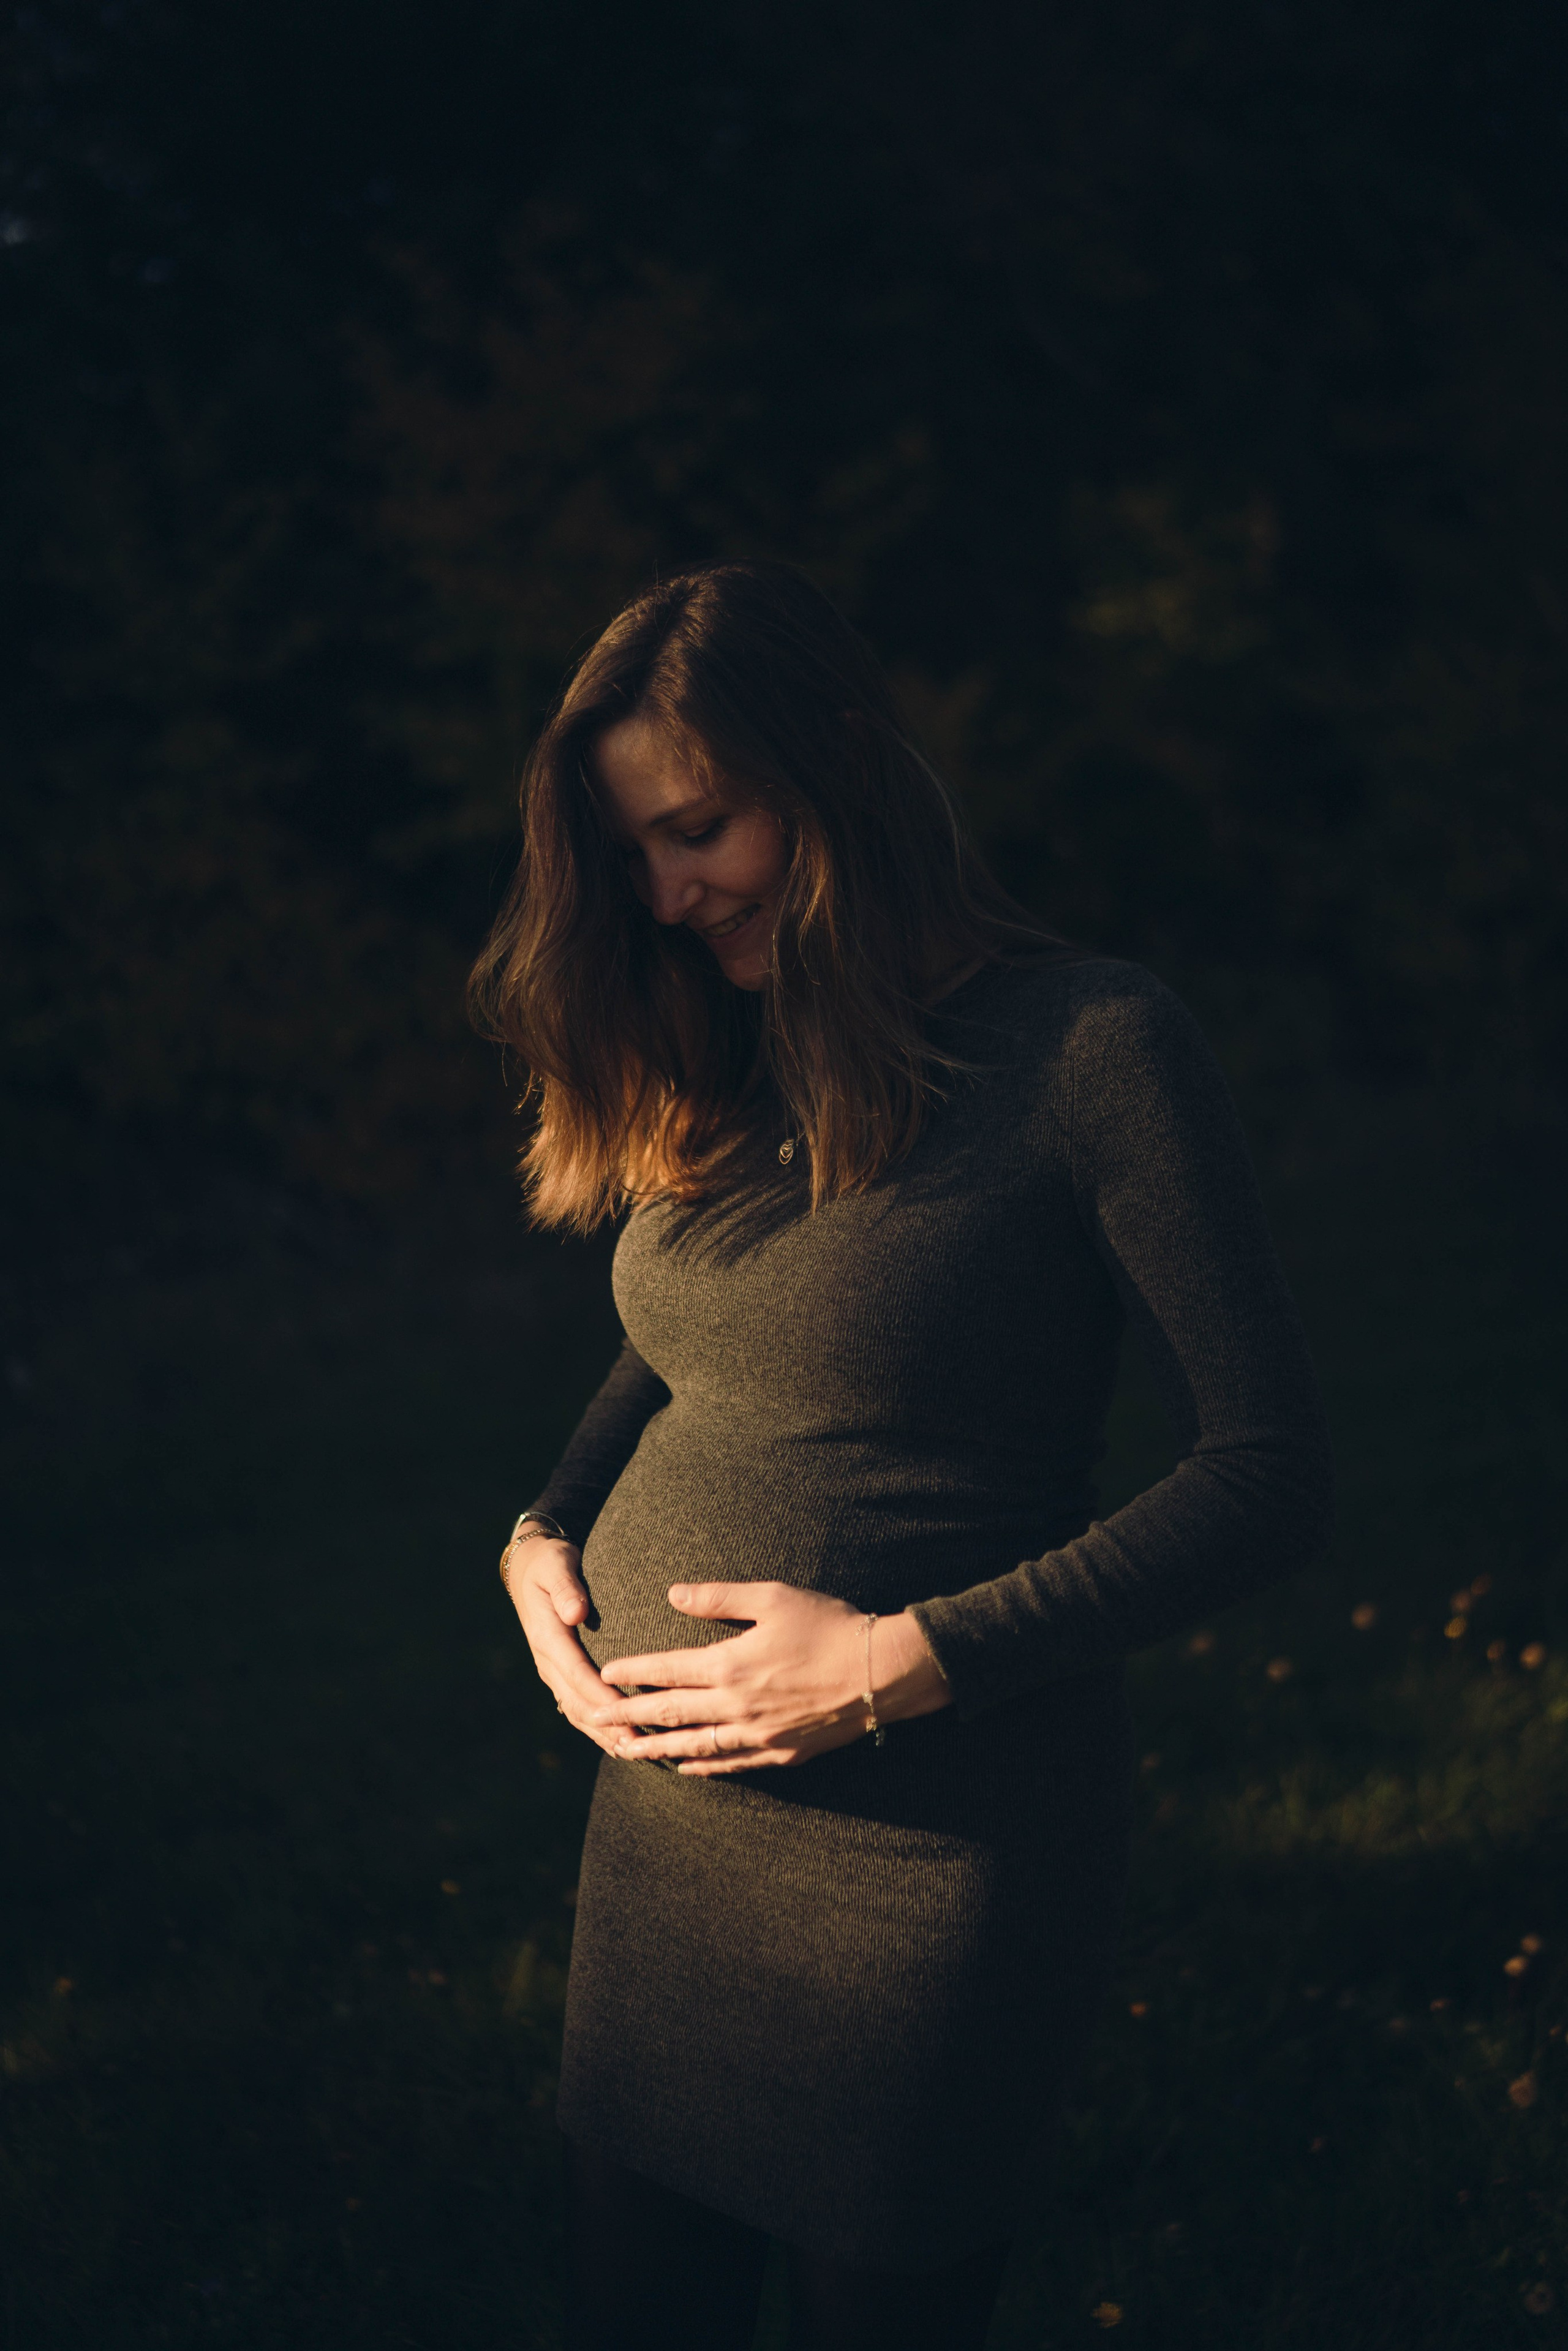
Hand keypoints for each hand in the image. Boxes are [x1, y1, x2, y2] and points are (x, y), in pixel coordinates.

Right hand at [502, 1534, 625, 1758]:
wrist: (531, 1568)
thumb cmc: (551, 1563)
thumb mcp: (557, 1565)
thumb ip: (566, 1588)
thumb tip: (575, 1613)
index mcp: (548, 1636)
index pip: (578, 1673)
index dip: (601, 1697)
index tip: (627, 1715)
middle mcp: (548, 1659)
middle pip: (578, 1701)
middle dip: (607, 1726)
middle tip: (638, 1746)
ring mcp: (552, 1670)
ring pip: (576, 1710)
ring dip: (602, 1734)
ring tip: (633, 1752)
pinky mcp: (560, 1674)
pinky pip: (577, 1706)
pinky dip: (596, 1727)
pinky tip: (618, 1741)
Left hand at [596, 1581, 951, 1774]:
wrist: (881, 1671)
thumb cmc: (829, 1625)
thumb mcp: (773, 1598)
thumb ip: (719, 1597)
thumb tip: (673, 1594)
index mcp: (731, 1665)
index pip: (667, 1671)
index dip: (631, 1673)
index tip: (604, 1673)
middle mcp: (737, 1706)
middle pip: (670, 1714)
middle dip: (627, 1718)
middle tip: (592, 1721)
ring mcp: (758, 1735)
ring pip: (694, 1747)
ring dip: (656, 1749)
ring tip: (624, 1752)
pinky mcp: (781, 1752)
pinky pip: (731, 1765)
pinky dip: (703, 1767)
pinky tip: (685, 1768)